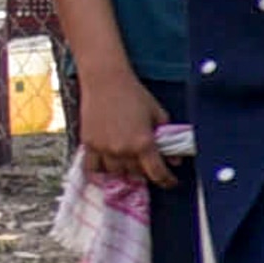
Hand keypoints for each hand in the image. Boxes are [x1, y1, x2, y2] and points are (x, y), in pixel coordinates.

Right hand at [74, 61, 173, 191]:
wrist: (105, 81)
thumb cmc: (135, 94)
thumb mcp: (158, 114)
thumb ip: (167, 138)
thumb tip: (176, 160)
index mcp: (143, 143)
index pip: (157, 173)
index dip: (167, 180)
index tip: (171, 182)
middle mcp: (122, 150)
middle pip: (136, 174)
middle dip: (145, 173)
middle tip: (149, 168)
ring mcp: (103, 148)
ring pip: (115, 173)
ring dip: (124, 172)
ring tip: (130, 165)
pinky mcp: (88, 143)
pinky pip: (92, 167)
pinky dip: (100, 171)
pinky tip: (107, 168)